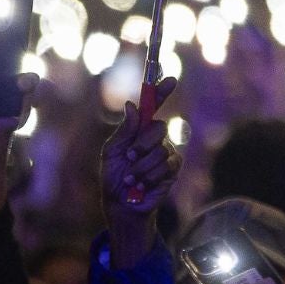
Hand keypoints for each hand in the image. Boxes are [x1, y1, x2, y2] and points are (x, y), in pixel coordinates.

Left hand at [100, 79, 180, 221]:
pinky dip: (150, 177)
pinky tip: (141, 185)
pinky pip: (167, 166)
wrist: (122, 204)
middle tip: (129, 158)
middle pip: (158, 127)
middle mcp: (155, 137)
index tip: (171, 79)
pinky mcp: (173, 168)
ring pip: (160, 150)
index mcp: (139, 129)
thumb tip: (131, 105)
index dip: (162, 91)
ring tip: (131, 179)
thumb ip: (124, 131)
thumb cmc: (114, 176)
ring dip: (141, 168)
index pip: (153, 106)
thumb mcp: (111, 152)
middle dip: (141, 144)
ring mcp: (166, 151)